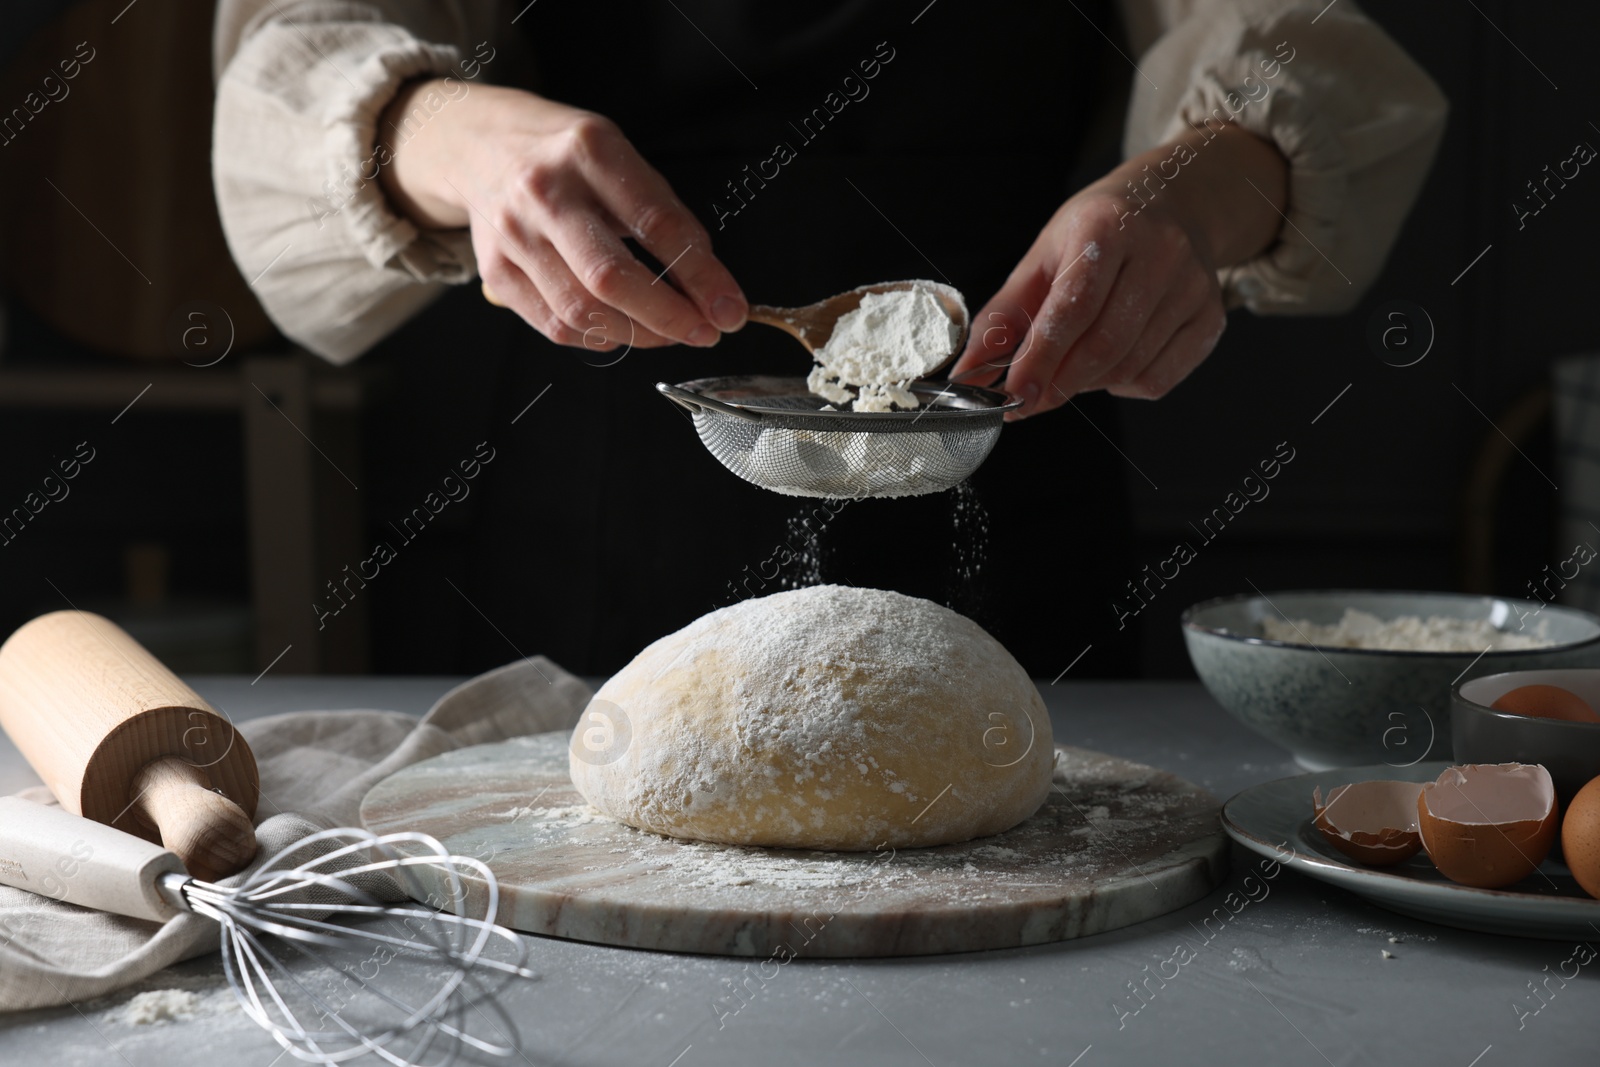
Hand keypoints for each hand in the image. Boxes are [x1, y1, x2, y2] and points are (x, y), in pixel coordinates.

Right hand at [377, 81, 745, 350]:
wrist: (478, 144)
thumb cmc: (565, 155)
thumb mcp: (621, 156)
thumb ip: (664, 214)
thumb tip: (710, 285)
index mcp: (590, 152)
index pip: (657, 224)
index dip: (701, 275)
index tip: (730, 309)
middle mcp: (545, 193)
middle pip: (611, 278)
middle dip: (670, 317)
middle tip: (705, 332)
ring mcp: (513, 236)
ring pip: (582, 312)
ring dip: (639, 334)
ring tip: (669, 331)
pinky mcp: (496, 272)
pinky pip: (555, 325)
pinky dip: (599, 337)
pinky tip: (623, 328)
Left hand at [949, 125, 1287, 417]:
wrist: (1171, 203)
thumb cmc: (1099, 231)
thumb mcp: (1045, 255)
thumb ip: (1005, 314)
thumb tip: (970, 370)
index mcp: (1108, 227)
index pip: (1074, 306)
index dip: (1041, 357)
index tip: (1014, 393)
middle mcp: (1160, 252)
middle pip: (1105, 343)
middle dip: (1059, 382)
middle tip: (1029, 397)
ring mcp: (1193, 285)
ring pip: (1130, 366)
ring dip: (1087, 383)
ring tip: (1069, 366)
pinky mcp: (1211, 316)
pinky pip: (1159, 378)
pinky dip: (1123, 385)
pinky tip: (1111, 361)